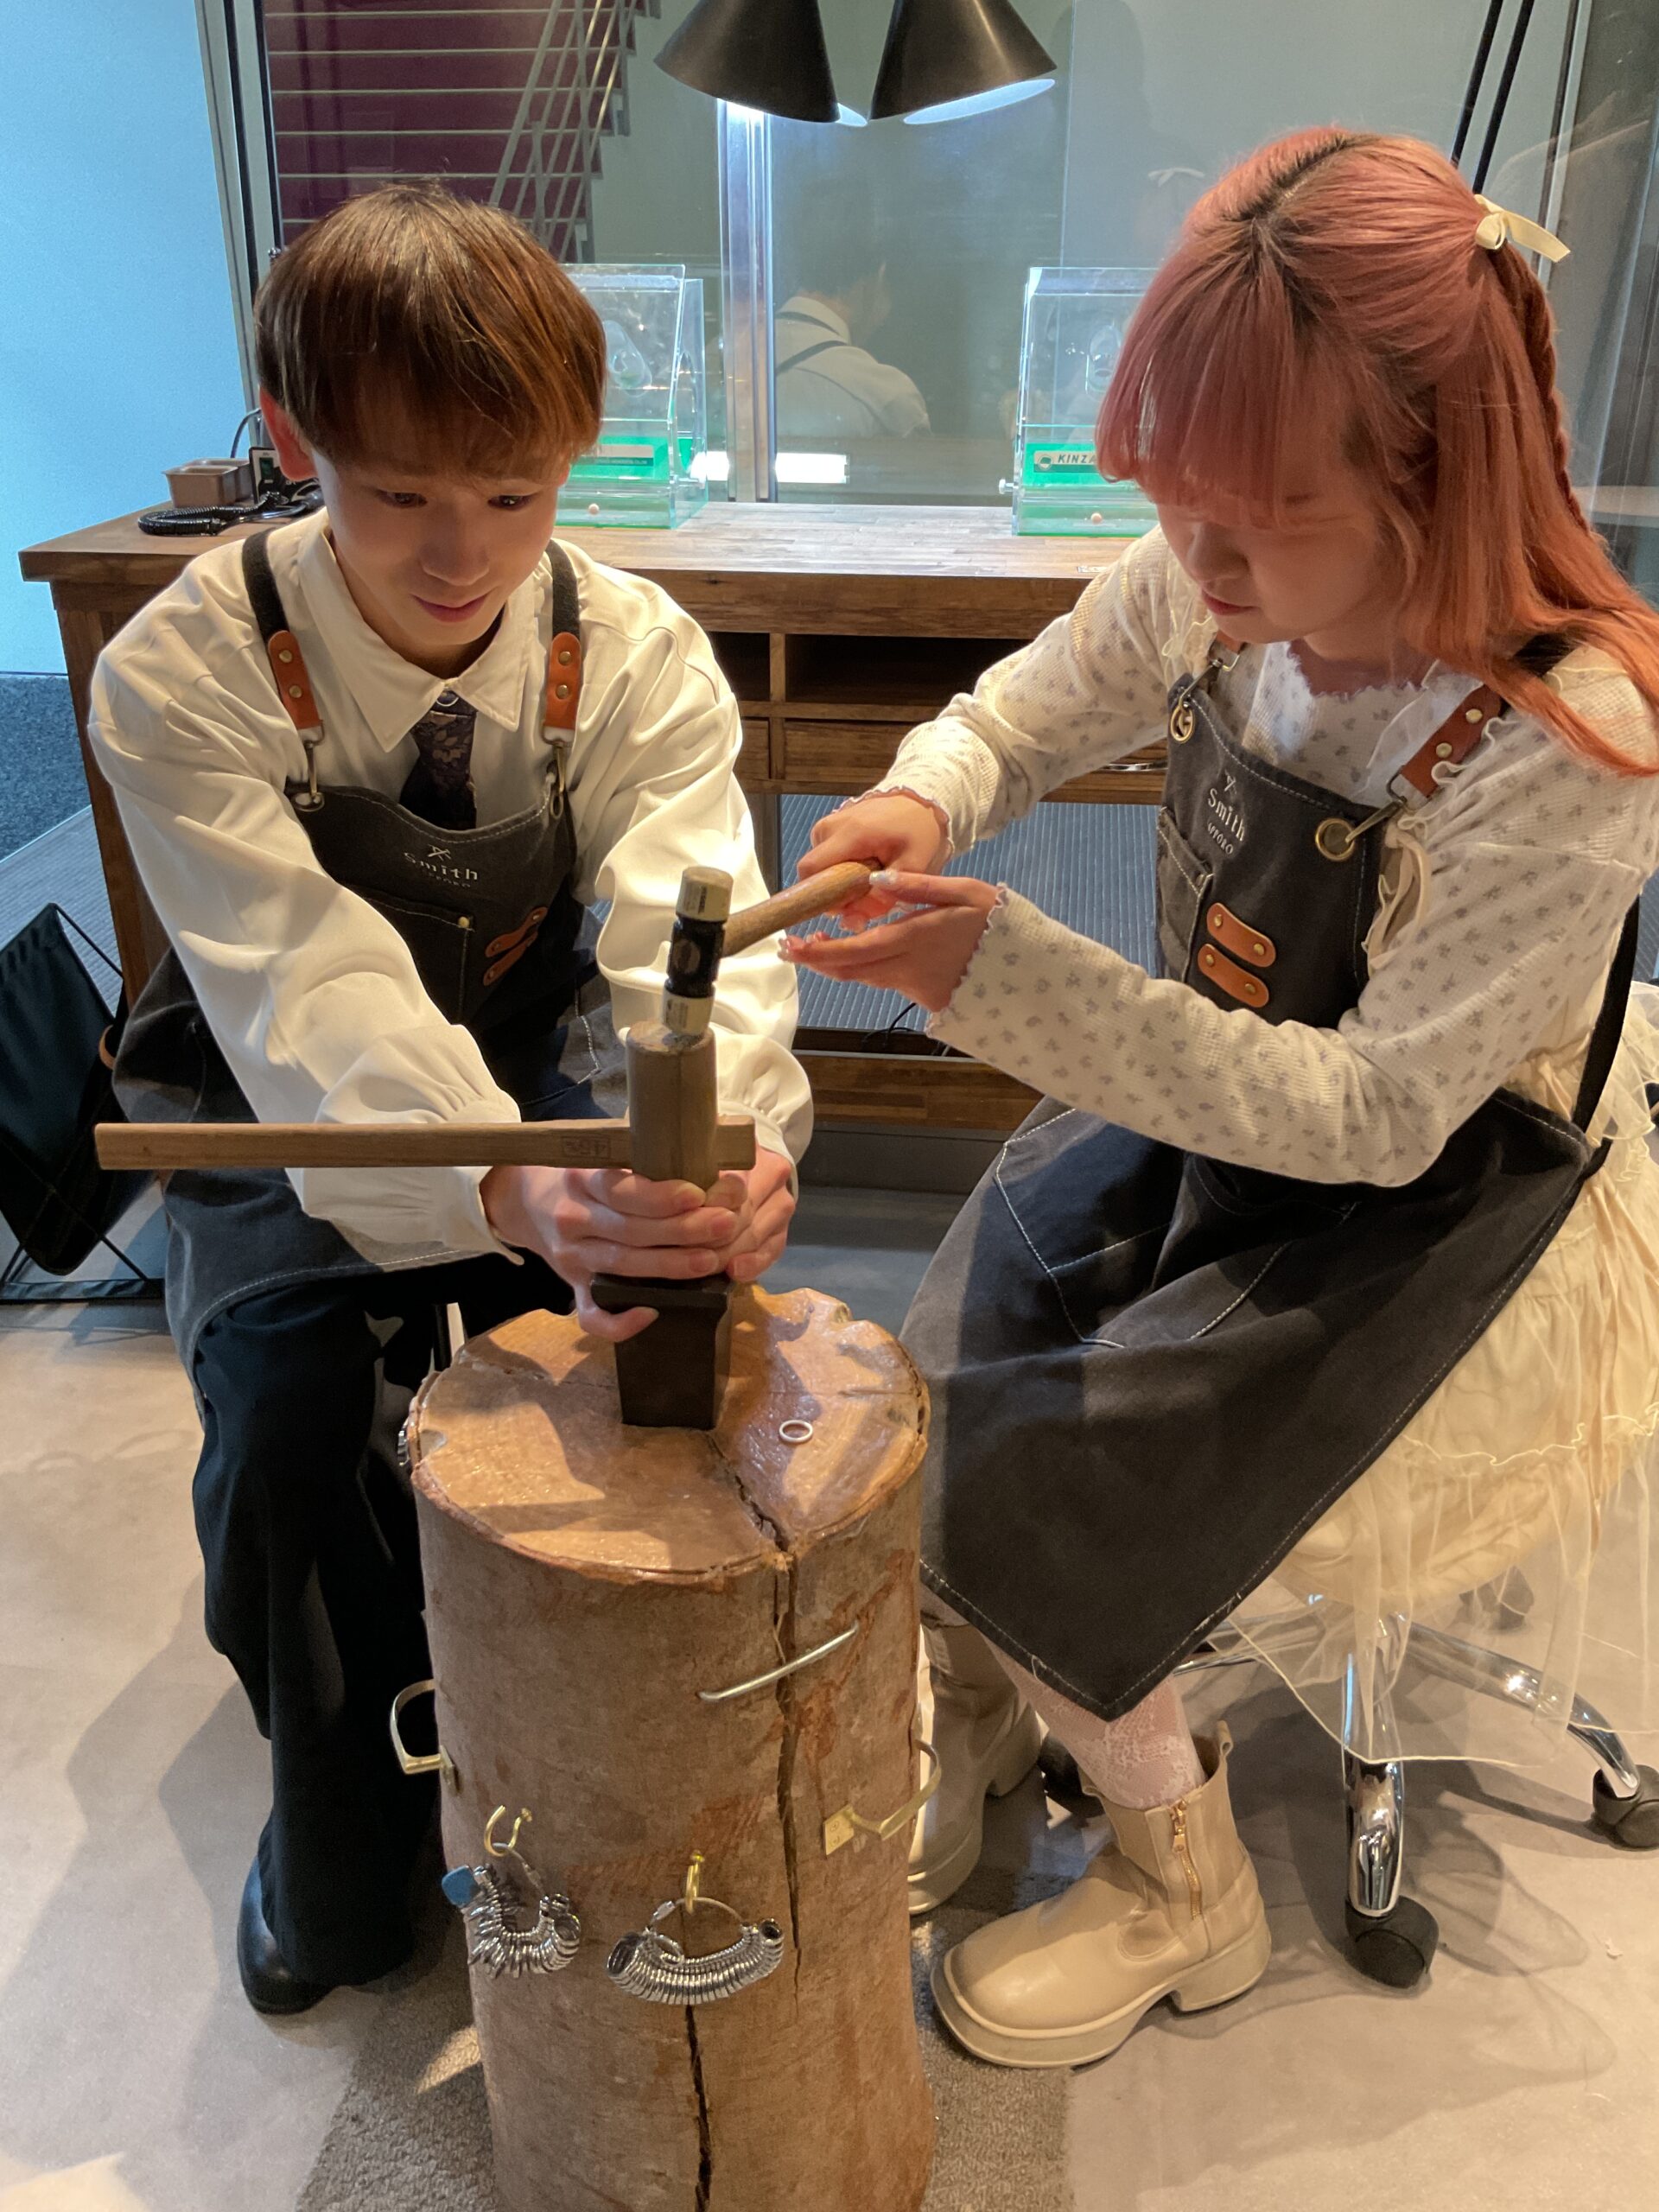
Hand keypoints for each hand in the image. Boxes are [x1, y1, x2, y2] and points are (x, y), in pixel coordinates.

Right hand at [481, 1148, 795, 1342]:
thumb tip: (713, 1161)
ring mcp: (571, 1259)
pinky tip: (652, 1313)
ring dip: (669, 1266)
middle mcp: (573, 1220)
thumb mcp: (603, 1155)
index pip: (620, 1190)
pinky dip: (619, 1323)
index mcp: (582, 1179)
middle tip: (724, 1225)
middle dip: (682, 1230)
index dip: (660, 1195)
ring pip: (621, 1266)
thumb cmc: (586, 1175)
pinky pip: (591, 1315)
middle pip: (630, 1230)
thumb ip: (644, 1157)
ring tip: (709, 1261)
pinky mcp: (574, 1288)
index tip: (697, 1194)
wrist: (529, 1202)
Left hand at [783, 871, 996, 1012]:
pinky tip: (864, 955)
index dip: (818, 953)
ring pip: (867, 978)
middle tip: (791, 950)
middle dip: (817, 961)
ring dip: (840, 965)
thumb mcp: (965, 892)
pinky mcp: (927, 999)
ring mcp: (916, 988)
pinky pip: (889, 982)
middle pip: (851, 971)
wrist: (1029, 972)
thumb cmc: (996, 923)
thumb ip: (920, 886)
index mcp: (913, 939)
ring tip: (818, 948)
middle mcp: (908, 969)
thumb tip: (878, 881)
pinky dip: (870, 969)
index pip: (853, 951)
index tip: (793, 945)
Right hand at [796, 793, 948, 926]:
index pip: (811, 871)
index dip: (821, 896)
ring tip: (868, 878)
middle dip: (833, 893)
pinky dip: (840, 868)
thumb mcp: (913, 868)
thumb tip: (850, 921)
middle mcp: (830, 827)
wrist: (918, 803)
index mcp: (850, 834)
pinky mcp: (828, 826)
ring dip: (839, 881)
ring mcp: (826, 824)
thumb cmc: (918, 834)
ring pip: (819, 868)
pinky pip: (825, 857)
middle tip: (864, 896)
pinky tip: (863, 866)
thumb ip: (882, 898)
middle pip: (813, 872)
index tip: (846, 906)